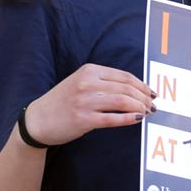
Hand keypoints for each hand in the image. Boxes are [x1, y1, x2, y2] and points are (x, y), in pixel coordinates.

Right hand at [21, 64, 154, 147]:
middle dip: (144, 98)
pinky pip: (113, 119)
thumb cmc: (63, 102)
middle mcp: (88, 83)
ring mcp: (85, 101)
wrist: (38, 120)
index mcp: (89, 71)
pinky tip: (137, 119)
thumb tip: (136, 89)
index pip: (124, 76)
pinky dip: (129, 119)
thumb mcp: (82, 83)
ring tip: (146, 113)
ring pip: (123, 102)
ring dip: (140, 107)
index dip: (142, 85)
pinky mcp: (84, 119)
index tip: (151, 93)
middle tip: (152, 106)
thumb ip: (104, 82)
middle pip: (127, 88)